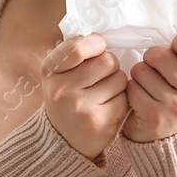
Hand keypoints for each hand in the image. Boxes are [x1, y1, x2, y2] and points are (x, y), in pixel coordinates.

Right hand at [40, 32, 127, 162]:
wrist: (63, 141)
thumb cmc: (66, 100)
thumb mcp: (58, 75)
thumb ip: (74, 54)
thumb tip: (100, 35)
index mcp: (50, 71)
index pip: (77, 48)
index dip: (96, 43)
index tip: (99, 47)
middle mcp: (62, 90)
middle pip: (108, 61)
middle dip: (111, 66)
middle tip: (102, 76)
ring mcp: (81, 108)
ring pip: (120, 79)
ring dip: (119, 84)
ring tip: (104, 93)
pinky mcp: (100, 123)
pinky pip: (125, 99)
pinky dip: (122, 101)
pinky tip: (108, 107)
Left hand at [120, 32, 176, 143]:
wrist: (168, 144)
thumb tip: (176, 31)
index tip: (173, 48)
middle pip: (162, 55)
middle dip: (151, 57)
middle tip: (154, 69)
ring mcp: (175, 107)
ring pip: (142, 69)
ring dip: (139, 74)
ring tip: (147, 86)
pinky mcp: (153, 116)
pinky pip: (132, 87)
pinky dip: (132, 90)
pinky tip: (140, 99)